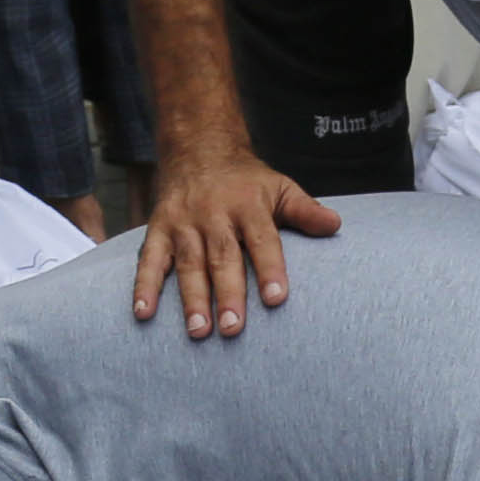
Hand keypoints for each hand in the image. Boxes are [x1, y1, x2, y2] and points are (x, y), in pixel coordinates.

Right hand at [128, 144, 342, 336]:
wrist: (198, 148)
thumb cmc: (247, 180)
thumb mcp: (279, 187)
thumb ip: (304, 210)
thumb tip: (335, 225)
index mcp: (248, 205)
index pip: (262, 240)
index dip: (269, 269)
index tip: (276, 299)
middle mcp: (214, 214)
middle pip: (222, 257)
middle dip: (227, 293)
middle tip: (233, 328)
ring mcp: (184, 223)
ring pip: (189, 264)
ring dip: (191, 299)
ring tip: (198, 332)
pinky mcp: (159, 229)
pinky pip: (150, 259)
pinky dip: (144, 286)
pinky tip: (144, 314)